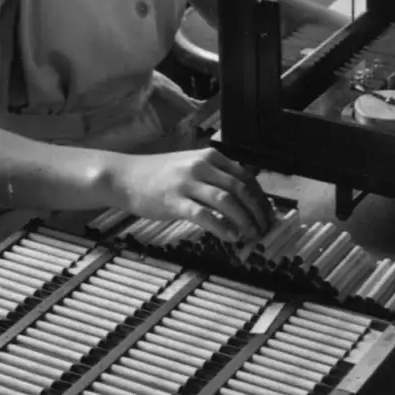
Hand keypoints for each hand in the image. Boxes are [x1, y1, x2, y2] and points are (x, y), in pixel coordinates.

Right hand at [114, 148, 273, 243]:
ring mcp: (188, 183)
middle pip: (241, 189)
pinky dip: (222, 227)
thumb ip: (217, 176)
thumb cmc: (161, 175)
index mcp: (211, 157)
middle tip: (264, 228)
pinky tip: (231, 237)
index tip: (268, 215)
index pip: (246, 177)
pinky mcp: (175, 201)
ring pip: (227, 201)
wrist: (126, 177)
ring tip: (252, 235)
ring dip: (244, 220)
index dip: (261, 198)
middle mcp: (202, 166)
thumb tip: (245, 199)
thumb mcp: (193, 166)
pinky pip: (204, 215)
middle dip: (257, 211)